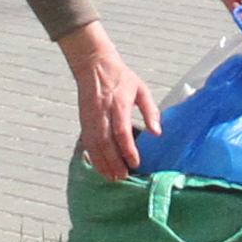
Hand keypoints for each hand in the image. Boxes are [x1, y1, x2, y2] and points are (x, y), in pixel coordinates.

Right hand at [64, 28, 157, 175]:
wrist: (94, 65)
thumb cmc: (120, 77)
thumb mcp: (141, 89)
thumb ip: (150, 111)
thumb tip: (157, 132)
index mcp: (118, 104)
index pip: (121, 132)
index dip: (128, 150)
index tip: (135, 163)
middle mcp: (102, 113)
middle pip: (106, 143)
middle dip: (114, 162)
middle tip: (123, 177)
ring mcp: (90, 118)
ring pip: (94, 145)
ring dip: (102, 163)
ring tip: (112, 177)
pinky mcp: (83, 120)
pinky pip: (87, 142)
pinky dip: (93, 156)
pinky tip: (99, 166)